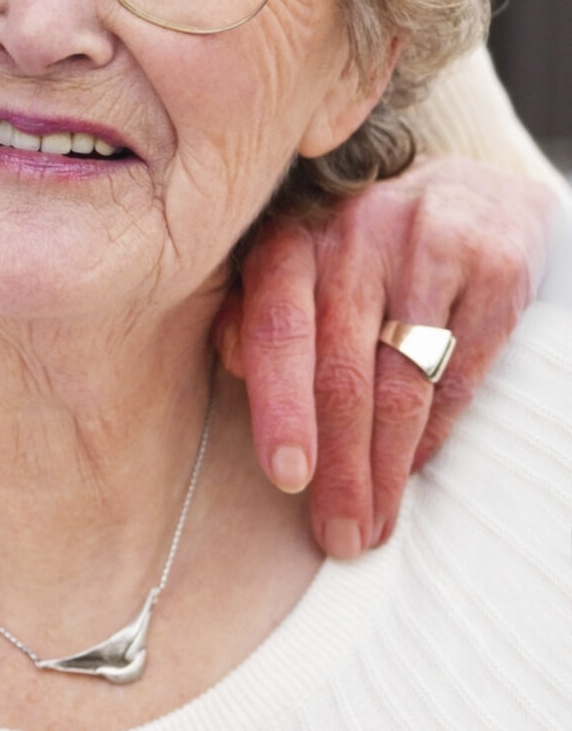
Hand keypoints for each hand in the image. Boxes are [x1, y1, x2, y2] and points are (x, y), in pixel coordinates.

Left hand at [219, 156, 553, 558]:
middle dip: (339, 466)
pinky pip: (459, 377)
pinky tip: (413, 473)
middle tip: (338, 534)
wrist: (476, 196)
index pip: (278, 329)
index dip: (280, 409)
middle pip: (343, 372)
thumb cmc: (366, 251)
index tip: (285, 478)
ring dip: (385, 469)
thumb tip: (235, 367)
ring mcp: (429, 248)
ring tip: (372, 525)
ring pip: (402, 385)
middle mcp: (355, 234)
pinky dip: (435, 435)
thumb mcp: (304, 263)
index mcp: (293, 235)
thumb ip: (259, 311)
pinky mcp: (494, 272)